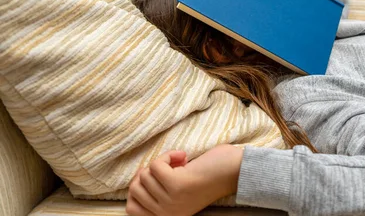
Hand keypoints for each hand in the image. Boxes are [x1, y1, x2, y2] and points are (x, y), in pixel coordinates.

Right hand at [126, 145, 243, 215]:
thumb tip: (137, 178)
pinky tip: (183, 156)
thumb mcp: (177, 192)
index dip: (138, 185)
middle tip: (171, 167)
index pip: (130, 208)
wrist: (234, 170)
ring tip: (181, 162)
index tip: (155, 174)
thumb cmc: (207, 175)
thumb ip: (158, 192)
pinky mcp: (176, 185)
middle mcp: (166, 214)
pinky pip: (155, 165)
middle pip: (134, 187)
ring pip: (144, 174)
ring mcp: (170, 201)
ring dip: (162, 161)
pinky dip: (167, 155)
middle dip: (150, 170)